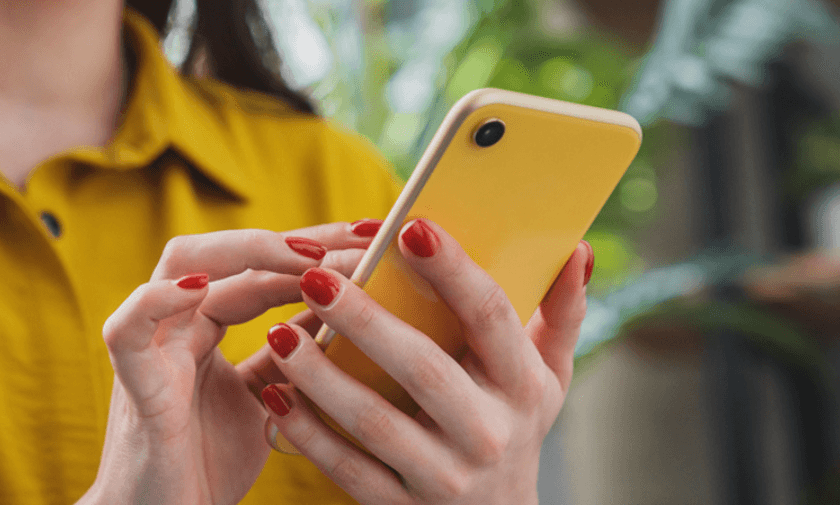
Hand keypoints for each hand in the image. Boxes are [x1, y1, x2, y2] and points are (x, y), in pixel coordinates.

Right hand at [79, 221, 379, 504]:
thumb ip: (293, 353)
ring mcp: (154, 348)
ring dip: (247, 252)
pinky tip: (203, 287)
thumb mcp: (270, 397)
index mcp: (208, 325)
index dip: (317, 248)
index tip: (374, 237)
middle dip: (296, 238)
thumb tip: (343, 309)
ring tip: (309, 255)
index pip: (264, 267)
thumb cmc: (211, 463)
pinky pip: (130, 328)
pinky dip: (160, 300)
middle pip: (229, 252)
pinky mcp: (135, 385)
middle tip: (360, 236)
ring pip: (180, 265)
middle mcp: (180, 324)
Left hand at [262, 218, 591, 503]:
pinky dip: (308, 433)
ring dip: (322, 377)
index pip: (491, 317)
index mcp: (523, 385)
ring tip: (278, 332)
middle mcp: (489, 431)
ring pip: (376, 422)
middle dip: (367, 321)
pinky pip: (348, 469)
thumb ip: (562, 312)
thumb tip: (577, 249)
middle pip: (425, 368)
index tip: (410, 226)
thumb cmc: (516, 423)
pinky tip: (273, 393)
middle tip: (315, 277)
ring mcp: (445, 475)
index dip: (453, 270)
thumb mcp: (549, 376)